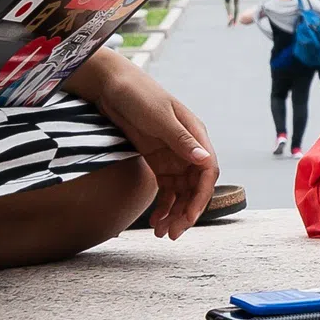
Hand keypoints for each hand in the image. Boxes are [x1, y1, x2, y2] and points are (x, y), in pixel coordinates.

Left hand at [75, 61, 219, 236]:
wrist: (111, 86)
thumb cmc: (138, 94)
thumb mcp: (159, 118)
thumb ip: (181, 140)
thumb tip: (205, 160)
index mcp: (195, 134)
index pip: (207, 171)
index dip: (201, 196)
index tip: (189, 217)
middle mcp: (187, 147)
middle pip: (195, 186)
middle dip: (187, 211)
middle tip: (173, 234)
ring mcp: (172, 154)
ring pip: (181, 191)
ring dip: (174, 213)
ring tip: (162, 234)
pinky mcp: (156, 159)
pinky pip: (165, 188)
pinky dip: (162, 206)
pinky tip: (155, 221)